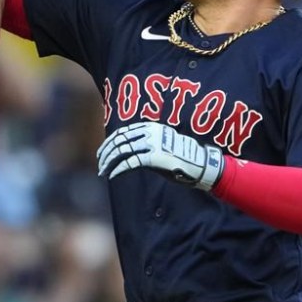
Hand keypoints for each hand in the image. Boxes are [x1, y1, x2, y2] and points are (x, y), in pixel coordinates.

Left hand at [97, 121, 224, 190]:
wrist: (201, 165)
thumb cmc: (183, 158)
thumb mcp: (164, 145)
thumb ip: (147, 144)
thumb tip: (129, 152)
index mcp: (152, 127)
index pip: (124, 132)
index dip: (110, 142)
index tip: (103, 152)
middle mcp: (151, 132)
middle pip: (120, 140)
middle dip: (106, 152)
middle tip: (100, 163)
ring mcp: (152, 144)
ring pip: (121, 151)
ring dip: (109, 162)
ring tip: (103, 171)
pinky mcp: (153, 158)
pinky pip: (129, 163)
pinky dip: (118, 169)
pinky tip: (113, 175)